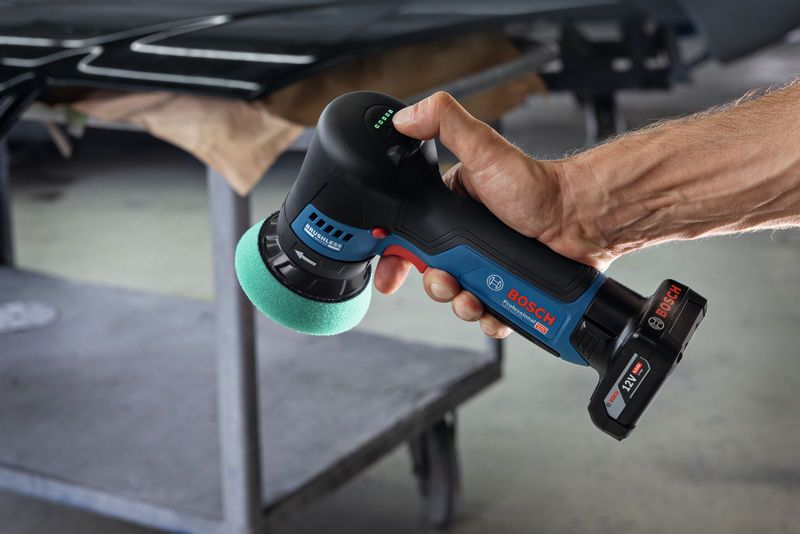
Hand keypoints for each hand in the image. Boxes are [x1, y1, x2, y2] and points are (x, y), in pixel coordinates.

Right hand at [373, 92, 605, 337]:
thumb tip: (403, 117)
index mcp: (450, 208)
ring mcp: (487, 265)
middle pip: (430, 274)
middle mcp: (466, 238)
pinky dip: (487, 319)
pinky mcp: (507, 288)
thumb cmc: (537, 186)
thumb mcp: (484, 149)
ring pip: (457, 297)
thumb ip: (444, 123)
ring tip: (473, 298)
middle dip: (434, 285)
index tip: (389, 274)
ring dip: (459, 305)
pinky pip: (488, 314)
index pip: (409, 236)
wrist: (582, 221)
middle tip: (446, 282)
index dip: (394, 257)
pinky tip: (493, 311)